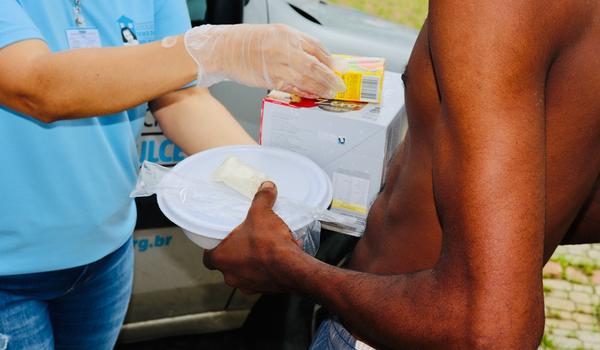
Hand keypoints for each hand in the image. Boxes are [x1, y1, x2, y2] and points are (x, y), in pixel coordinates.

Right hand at [184, 24, 345, 98]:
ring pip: (305, 78)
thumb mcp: (277, 35)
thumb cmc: (249, 42)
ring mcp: (277, 65)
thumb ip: (297, 47)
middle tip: (340, 85)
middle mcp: (284, 48)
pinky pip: (291, 87)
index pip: (317, 48)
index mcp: (288, 35)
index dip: (331, 61)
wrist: (225, 49)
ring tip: (330, 93)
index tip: (340, 69)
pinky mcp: (269, 79)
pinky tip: (312, 96)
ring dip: (320, 88)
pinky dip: (303, 92)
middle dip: (330, 77)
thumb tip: (318, 61)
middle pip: (314, 65)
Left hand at [203, 181, 303, 292]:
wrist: (293, 269)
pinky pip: (263, 278)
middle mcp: (231, 276)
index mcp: (222, 258)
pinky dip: (268, 269)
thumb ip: (261, 199)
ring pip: (245, 272)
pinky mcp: (264, 289)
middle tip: (245, 241)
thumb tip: (266, 187)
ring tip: (264, 248)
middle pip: (227, 264)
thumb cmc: (269, 245)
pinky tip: (279, 257)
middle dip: (236, 253)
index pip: (208, 258)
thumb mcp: (262, 214)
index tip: (220, 240)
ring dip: (252, 262)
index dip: (213, 248)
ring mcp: (247, 285)